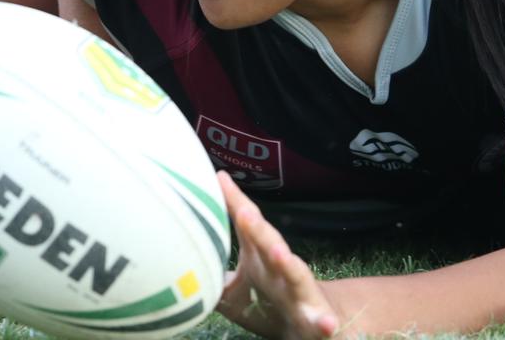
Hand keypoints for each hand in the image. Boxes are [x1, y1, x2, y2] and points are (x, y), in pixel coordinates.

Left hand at [215, 172, 338, 338]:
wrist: (312, 328)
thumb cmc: (269, 303)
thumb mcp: (235, 290)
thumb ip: (212, 274)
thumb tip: (177, 258)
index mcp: (262, 259)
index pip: (248, 227)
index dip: (235, 204)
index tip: (220, 179)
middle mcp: (282, 270)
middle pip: (271, 244)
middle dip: (259, 229)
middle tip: (244, 213)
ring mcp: (302, 294)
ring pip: (298, 276)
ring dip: (290, 265)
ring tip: (281, 255)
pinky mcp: (315, 320)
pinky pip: (320, 321)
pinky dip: (324, 322)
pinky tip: (327, 323)